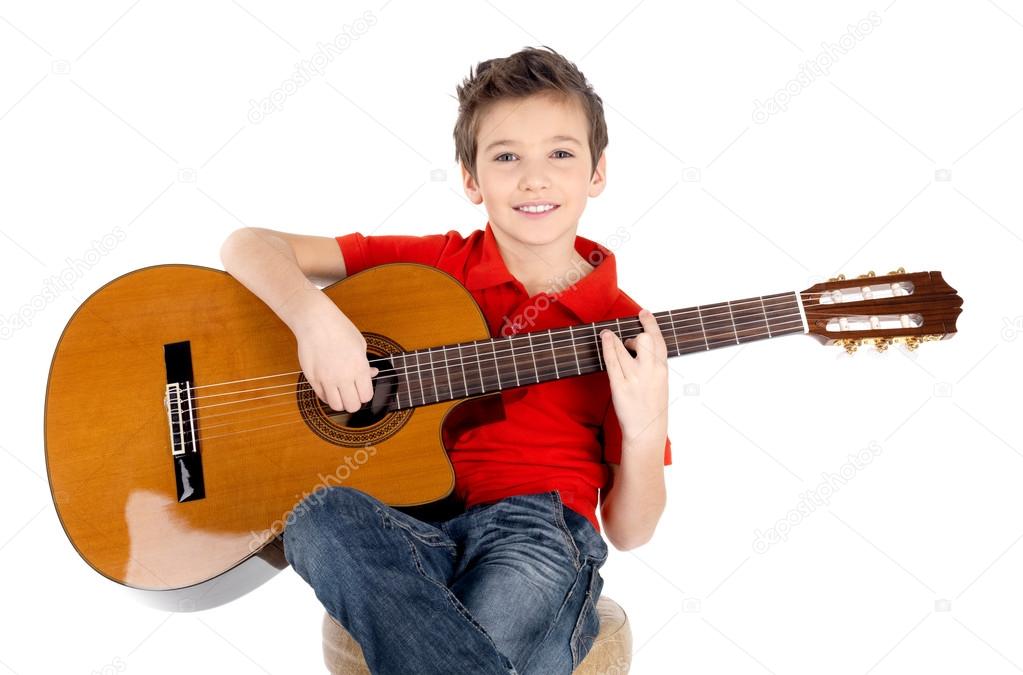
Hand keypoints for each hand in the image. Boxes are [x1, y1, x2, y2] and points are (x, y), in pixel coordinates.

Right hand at [292, 295, 378, 412]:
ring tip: (340, 392)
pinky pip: (321, 396)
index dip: (365, 394)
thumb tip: (372, 374)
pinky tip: (329, 386)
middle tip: (352, 393)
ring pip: (336, 406)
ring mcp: (326, 379)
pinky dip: (327, 395)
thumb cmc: (340, 329)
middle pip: (352, 406)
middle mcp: (344, 376)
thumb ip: (365, 364)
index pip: (366, 397)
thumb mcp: (360, 344)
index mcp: (359, 368)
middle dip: (354, 402)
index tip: (362, 389)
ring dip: (340, 402)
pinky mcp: (312, 378)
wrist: (316, 320)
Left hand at [599, 309, 668, 442]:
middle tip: (626, 343)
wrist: (647, 431)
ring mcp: (634, 378)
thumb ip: (654, 366)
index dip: (650, 324)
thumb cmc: (653, 409)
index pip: (659, 340)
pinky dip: (607, 347)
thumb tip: (642, 348)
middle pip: (643, 339)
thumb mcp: (661, 384)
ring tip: (607, 335)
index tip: (644, 313)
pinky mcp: (619, 386)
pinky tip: (604, 339)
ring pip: (623, 348)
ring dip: (614, 338)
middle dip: (634, 336)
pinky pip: (612, 361)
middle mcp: (650, 371)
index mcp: (663, 370)